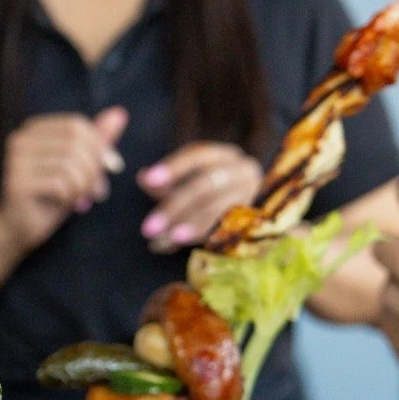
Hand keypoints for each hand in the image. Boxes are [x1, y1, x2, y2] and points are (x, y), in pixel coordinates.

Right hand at [0, 108, 127, 253]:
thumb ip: (95, 141)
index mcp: (34, 130)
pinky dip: (70, 195)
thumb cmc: (50, 196)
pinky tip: (65, 203)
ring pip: (69, 162)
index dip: (100, 146)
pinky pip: (59, 183)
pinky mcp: (17, 184)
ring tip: (83, 198)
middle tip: (98, 190)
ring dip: (84, 184)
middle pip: (74, 141)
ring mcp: (16, 161)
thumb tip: (119, 113)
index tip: (111, 168)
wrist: (19, 229)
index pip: (76, 125)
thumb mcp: (78, 166)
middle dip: (94, 167)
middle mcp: (21, 140)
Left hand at [137, 142, 261, 253]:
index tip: (149, 179)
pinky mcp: (255, 218)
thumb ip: (163, 183)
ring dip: (188, 225)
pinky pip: (227, 227)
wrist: (249, 214)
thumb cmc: (207, 195)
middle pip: (206, 185)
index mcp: (223, 156)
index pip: (198, 155)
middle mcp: (242, 170)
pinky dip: (202, 235)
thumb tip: (143, 178)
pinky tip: (181, 244)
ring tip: (164, 241)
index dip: (174, 167)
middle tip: (148, 229)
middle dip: (174, 207)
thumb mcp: (183, 184)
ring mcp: (251, 194)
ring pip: (217, 208)